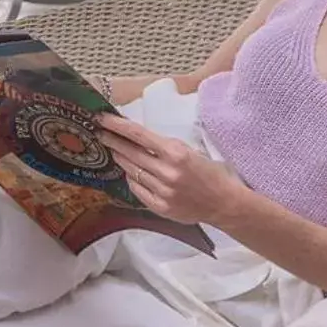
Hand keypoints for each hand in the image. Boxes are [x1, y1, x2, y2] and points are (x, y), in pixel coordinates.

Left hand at [96, 112, 244, 225]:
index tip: (102, 119)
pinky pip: (137, 190)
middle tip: (101, 134)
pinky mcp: (161, 207)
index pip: (138, 135)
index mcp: (176, 153)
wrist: (225, 203)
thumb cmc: (210, 173)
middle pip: (130, 153)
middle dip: (113, 141)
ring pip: (131, 171)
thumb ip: (164, 146)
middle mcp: (167, 172)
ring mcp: (163, 191)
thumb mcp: (190, 150)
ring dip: (121, 159)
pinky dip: (131, 179)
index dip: (117, 126)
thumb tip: (138, 138)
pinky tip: (129, 173)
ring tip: (114, 150)